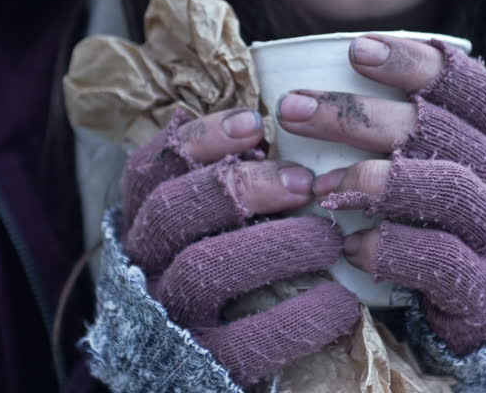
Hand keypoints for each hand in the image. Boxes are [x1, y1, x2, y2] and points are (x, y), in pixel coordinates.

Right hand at [121, 108, 359, 386]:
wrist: (186, 361)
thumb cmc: (217, 264)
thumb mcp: (207, 219)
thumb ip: (224, 182)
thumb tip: (269, 130)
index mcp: (144, 219)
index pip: (152, 168)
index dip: (201, 139)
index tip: (256, 125)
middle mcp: (144, 263)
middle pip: (173, 212)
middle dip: (240, 189)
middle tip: (303, 183)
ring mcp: (168, 314)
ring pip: (203, 271)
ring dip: (273, 247)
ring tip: (328, 240)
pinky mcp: (203, 360)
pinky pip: (243, 340)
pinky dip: (297, 318)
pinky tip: (340, 302)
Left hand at [278, 35, 485, 355]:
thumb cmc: (456, 225)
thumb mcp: (452, 171)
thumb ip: (414, 139)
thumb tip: (319, 97)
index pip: (468, 84)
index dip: (412, 61)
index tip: (356, 51)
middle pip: (438, 130)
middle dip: (358, 115)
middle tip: (293, 110)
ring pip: (445, 187)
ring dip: (373, 180)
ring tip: (320, 187)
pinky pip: (436, 258)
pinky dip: (386, 247)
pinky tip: (350, 246)